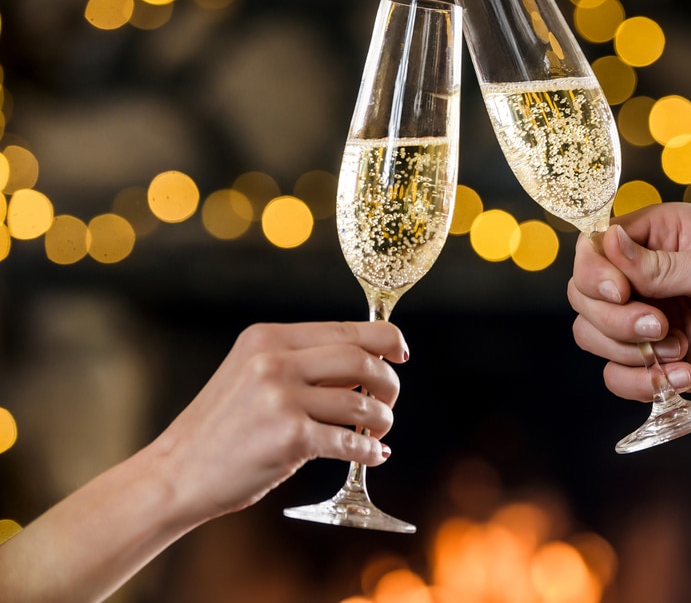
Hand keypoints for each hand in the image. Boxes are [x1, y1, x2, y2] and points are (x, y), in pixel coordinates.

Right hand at [149, 320, 407, 519]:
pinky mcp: (289, 439)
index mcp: (267, 338)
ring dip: (381, 420)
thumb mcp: (253, 377)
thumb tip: (366, 370)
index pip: (346, 329)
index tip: (402, 353)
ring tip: (378, 432)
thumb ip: (303, 366)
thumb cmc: (221, 430)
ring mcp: (281, 399)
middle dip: (389, 382)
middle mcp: (274, 361)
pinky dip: (369, 451)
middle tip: (389, 401)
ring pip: (361, 403)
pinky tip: (372, 455)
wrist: (176, 474)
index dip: (386, 339)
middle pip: (362, 360)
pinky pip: (349, 441)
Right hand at [567, 203, 690, 406]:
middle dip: (614, 319)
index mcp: (660, 236)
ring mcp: (651, 320)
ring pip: (592, 336)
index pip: (594, 247)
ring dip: (628, 352)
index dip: (594, 272)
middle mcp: (647, 276)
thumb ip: (662, 264)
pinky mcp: (661, 361)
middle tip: (661, 327)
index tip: (621, 292)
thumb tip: (607, 240)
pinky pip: (618, 376)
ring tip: (680, 353)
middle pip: (584, 296)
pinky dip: (640, 382)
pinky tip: (683, 378)